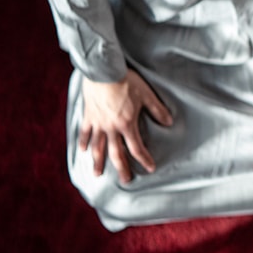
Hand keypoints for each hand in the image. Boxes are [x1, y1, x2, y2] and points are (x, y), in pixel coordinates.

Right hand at [79, 69, 170, 183]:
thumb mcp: (146, 95)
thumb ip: (157, 110)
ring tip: (97, 174)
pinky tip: (83, 151)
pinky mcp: (88, 116)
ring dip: (98, 162)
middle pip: (116, 153)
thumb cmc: (126, 82)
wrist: (103, 71)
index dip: (144, 159)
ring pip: (97, 147)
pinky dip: (83, 143)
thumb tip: (169, 122)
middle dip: (122, 168)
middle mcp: (111, 128)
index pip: (137, 148)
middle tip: (125, 180)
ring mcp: (98, 123)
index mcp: (127, 124)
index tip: (150, 168)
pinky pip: (85, 133)